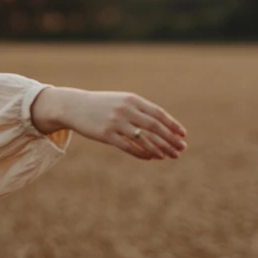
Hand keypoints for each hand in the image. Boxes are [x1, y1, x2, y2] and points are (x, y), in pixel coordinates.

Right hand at [61, 88, 187, 159]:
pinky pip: (129, 147)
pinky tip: (152, 158)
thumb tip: (162, 125)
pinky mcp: (106, 135)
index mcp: (132, 100)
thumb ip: (140, 110)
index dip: (172, 125)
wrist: (74, 106)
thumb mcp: (122, 101)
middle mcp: (125, 110)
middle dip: (170, 139)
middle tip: (181, 149)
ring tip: (170, 156)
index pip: (158, 114)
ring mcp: (115, 122)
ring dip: (160, 149)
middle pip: (154, 127)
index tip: (183, 136)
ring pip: (144, 139)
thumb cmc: (102, 105)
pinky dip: (143, 153)